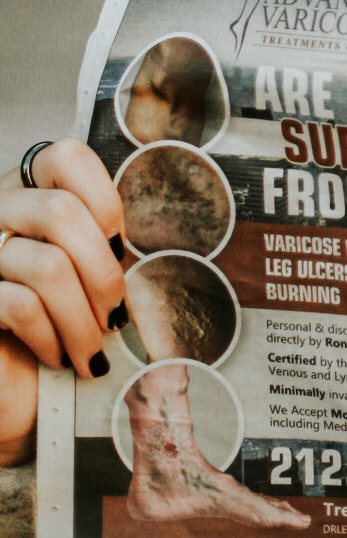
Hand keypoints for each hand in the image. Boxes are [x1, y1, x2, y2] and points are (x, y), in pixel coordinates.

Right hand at [0, 139, 126, 467]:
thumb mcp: (76, 269)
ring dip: (83, 319)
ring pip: (48, 267)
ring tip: (93, 350)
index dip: (104, 198)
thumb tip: (142, 245)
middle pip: (61, 212)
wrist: (9, 382)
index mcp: (26, 191)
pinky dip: (52, 336)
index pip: (65, 155)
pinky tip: (59, 356)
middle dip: (102, 271)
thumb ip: (95, 241)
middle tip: (114, 314)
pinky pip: (21, 307)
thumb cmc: (48, 322)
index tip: (118, 246)